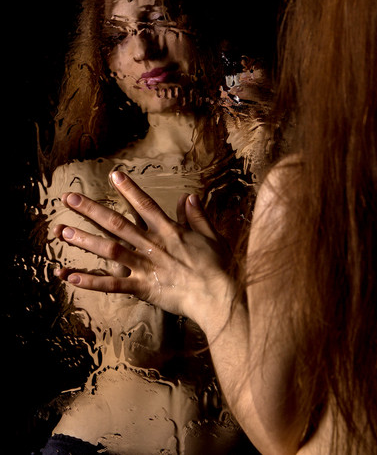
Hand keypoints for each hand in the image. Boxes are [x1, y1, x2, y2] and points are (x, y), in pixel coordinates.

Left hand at [53, 171, 234, 331]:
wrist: (219, 295)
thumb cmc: (218, 266)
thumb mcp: (211, 236)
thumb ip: (197, 216)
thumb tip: (188, 196)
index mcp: (169, 231)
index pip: (145, 205)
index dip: (129, 189)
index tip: (113, 175)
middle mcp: (152, 245)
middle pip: (117, 223)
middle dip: (92, 210)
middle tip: (69, 199)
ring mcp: (145, 266)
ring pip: (110, 250)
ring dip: (86, 240)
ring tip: (63, 232)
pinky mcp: (143, 287)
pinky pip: (114, 285)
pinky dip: (93, 281)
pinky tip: (72, 277)